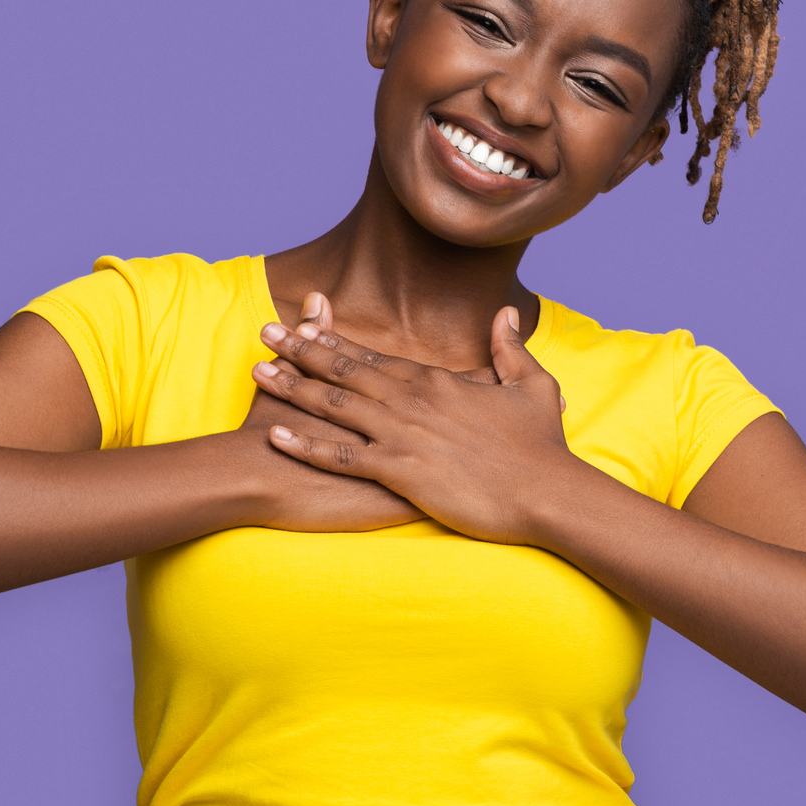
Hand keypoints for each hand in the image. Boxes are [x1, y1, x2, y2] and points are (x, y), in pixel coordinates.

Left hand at [251, 295, 588, 544]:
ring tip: (257, 372)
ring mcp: (402, 435)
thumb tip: (505, 313)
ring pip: (334, 405)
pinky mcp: (399, 471)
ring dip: (293, 388)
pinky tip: (275, 435)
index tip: (303, 323)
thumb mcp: (533, 385)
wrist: (548, 492)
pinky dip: (305, 445)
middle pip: (344, 370)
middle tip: (264, 333)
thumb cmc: (542, 445)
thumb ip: (510, 348)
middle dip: (300, 350)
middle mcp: (411, 401)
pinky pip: (341, 456)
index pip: (373, 355)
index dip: (335, 339)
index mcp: (435, 381)